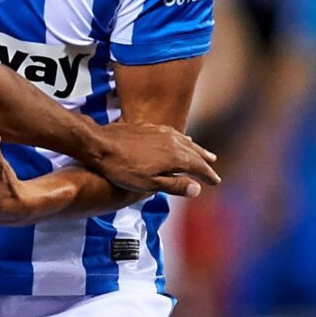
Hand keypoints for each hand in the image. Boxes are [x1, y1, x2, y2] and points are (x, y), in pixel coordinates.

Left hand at [91, 121, 219, 196]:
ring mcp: (160, 132)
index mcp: (175, 157)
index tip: (216, 182)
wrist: (99, 145)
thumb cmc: (122, 168)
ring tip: (203, 152)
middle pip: (194, 151)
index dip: (208, 175)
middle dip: (204, 160)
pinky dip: (181, 138)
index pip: (198, 167)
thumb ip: (174, 186)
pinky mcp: (148, 127)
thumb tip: (197, 189)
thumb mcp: (149, 184)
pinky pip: (172, 133)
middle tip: (213, 165)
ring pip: (184, 140)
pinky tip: (179, 138)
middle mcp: (172, 141)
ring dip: (195, 147)